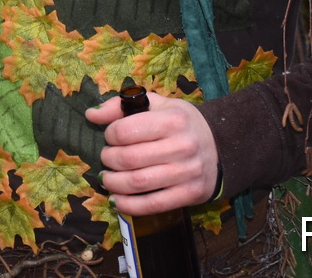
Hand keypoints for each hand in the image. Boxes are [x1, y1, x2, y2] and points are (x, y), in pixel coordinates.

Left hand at [85, 92, 218, 215]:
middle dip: (108, 160)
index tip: (110, 137)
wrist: (220, 146)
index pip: (126, 131)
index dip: (109, 135)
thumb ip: (122, 106)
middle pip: (128, 159)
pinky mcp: (189, 194)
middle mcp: (182, 146)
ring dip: (114, 183)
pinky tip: (117, 200)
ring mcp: (187, 173)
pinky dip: (128, 205)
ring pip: (137, 183)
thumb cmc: (181, 123)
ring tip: (107, 178)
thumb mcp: (157, 105)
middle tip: (106, 158)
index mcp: (173, 120)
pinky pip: (152, 205)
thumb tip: (91, 114)